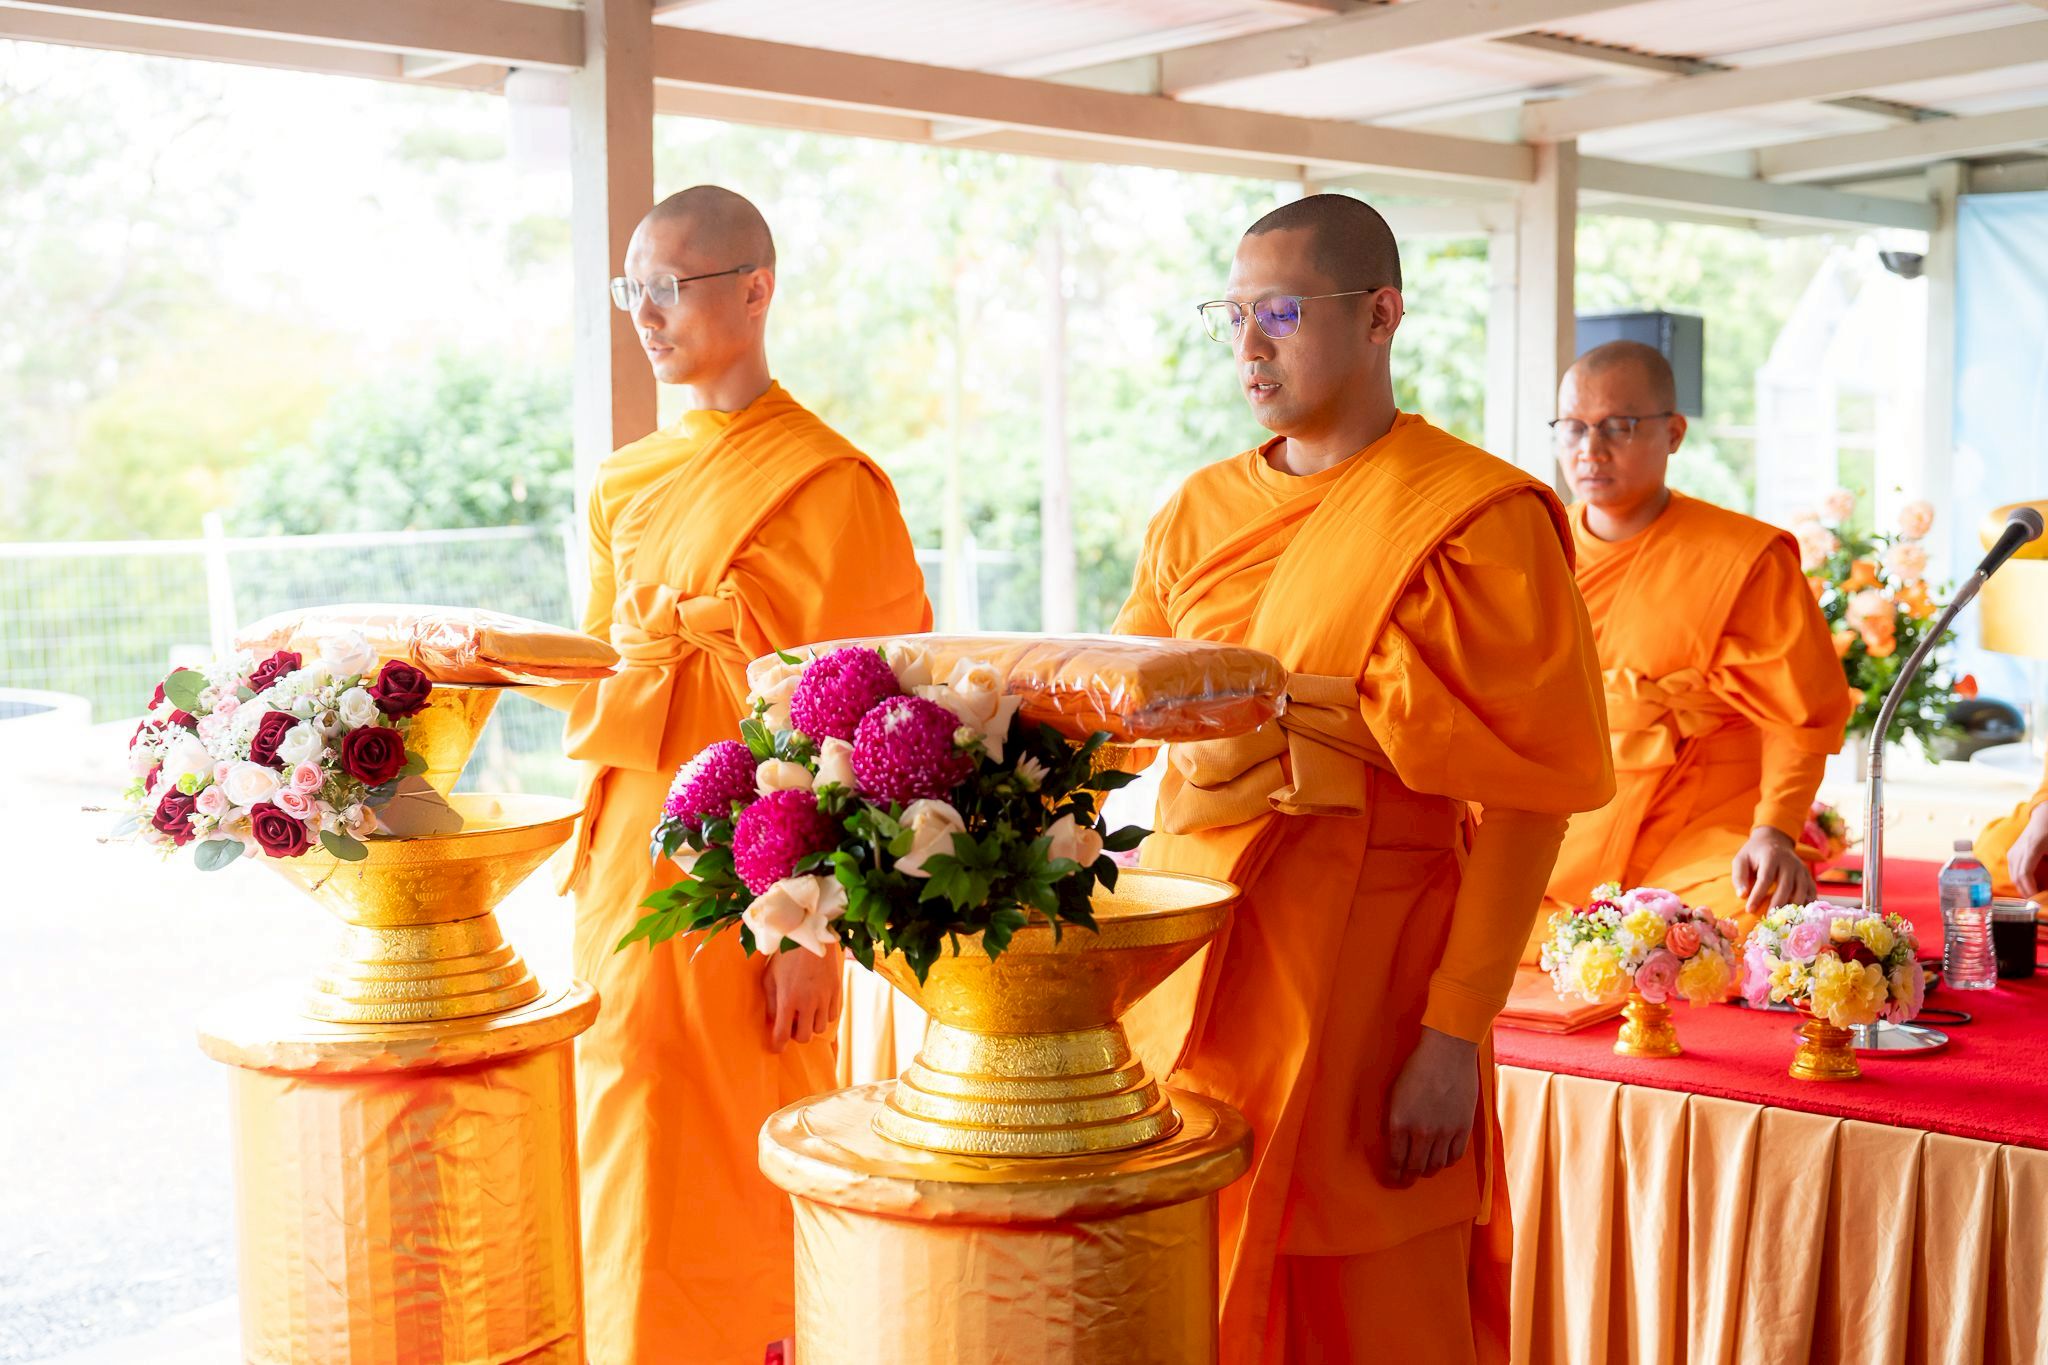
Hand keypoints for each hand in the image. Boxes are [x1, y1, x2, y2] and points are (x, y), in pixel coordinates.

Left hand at [762, 948, 842, 1051]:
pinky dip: (824, 1015)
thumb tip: (773, 1022)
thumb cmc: (785, 955)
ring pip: (820, 1028)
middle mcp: (808, 1002)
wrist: (811, 935)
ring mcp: (824, 997)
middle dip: (796, 1035)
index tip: (776, 1048)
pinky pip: (832, 1016)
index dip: (777, 1046)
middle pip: (804, 1037)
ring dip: (811, 1025)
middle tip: (791, 1023)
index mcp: (788, 1000)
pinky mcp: (836, 991)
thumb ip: (771, 1003)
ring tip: (805, 1012)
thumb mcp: (770, 977)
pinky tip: (817, 1004)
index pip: (782, 1035)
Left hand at [1384, 1026, 1478, 1186]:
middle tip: (1404, 1181)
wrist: (1448, 1051)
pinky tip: (1441, 1158)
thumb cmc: (1417, 1067)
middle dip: (1407, 1179)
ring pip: (1435, 1166)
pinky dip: (1446, 1162)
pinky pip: (1455, 1156)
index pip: (1394, 1160)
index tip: (1390, 1179)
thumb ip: (1392, 1119)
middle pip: (1415, 1168)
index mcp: (1399, 1122)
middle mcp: (1421, 1131)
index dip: (1392, 1174)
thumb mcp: (1394, 1092)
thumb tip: (1391, 1140)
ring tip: (1423, 1170)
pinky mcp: (1463, 1127)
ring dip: (1427, 1171)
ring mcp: (1444, 1131)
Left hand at [1732, 826, 1813, 912]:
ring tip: (1784, 920)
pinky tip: (1801, 915)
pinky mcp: (1808, 875)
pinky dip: (1808, 904)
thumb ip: (1739, 876)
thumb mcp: (1741, 859)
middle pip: (1786, 886)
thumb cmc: (1754, 854)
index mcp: (1771, 857)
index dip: (1758, 895)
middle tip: (1769, 919)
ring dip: (1793, 906)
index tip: (1749, 909)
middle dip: (1777, 904)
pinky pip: (1811, 891)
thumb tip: (1742, 895)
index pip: (1765, 878)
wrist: (1774, 840)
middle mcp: (1789, 862)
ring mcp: (1801, 869)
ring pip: (1801, 890)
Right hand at [2012, 804, 2047, 898]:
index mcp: (2031, 848)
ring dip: (2023, 887)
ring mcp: (2013, 851)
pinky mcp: (2012, 853)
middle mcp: (2018, 850)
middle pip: (2016, 877)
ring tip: (2034, 895)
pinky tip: (2030, 885)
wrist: (2043, 817)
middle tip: (2036, 902)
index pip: (2024, 873)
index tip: (2037, 899)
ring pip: (2013, 875)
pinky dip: (2020, 880)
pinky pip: (2013, 871)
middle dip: (2026, 892)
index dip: (2030, 889)